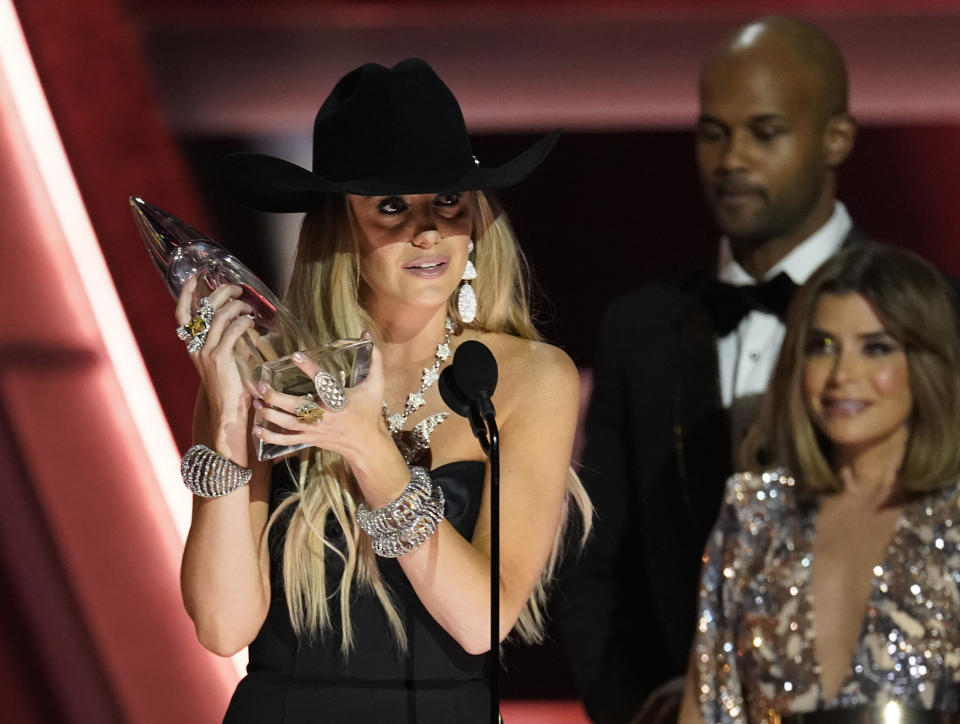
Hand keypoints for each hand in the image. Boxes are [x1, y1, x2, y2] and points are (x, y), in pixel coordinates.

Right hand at [175, 276, 254, 426]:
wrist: (228, 411)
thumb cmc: (230, 385)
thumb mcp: (225, 358)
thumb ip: (229, 340)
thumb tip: (241, 321)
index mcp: (192, 346)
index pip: (182, 314)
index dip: (185, 294)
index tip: (194, 277)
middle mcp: (195, 347)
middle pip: (204, 309)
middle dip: (222, 293)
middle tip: (237, 289)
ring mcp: (205, 352)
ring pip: (219, 317)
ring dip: (237, 307)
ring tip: (249, 308)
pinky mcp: (219, 358)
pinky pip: (232, 331)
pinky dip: (243, 322)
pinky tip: (251, 322)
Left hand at [251, 340, 390, 465]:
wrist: (366, 444)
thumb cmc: (369, 412)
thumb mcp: (376, 386)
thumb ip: (374, 360)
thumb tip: (367, 334)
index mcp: (340, 401)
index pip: (323, 382)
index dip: (309, 368)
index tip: (295, 355)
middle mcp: (325, 416)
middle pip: (297, 407)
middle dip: (277, 398)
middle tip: (262, 386)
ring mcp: (315, 430)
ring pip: (287, 424)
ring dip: (269, 414)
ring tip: (256, 402)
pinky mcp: (310, 440)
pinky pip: (286, 441)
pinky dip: (270, 437)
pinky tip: (256, 429)